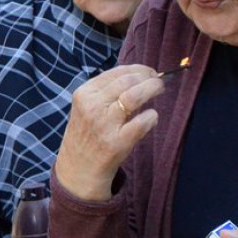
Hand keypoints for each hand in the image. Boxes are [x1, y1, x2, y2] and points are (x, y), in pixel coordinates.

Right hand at [54, 64, 164, 200]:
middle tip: (158, 82)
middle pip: (128, 81)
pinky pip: (142, 122)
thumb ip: (107, 91)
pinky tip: (152, 117)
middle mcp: (92, 106)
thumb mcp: (87, 107)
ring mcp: (104, 124)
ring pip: (135, 96)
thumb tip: (139, 74)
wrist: (78, 169)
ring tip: (159, 90)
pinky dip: (152, 116)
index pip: (117, 72)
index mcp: (84, 94)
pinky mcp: (117, 142)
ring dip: (153, 89)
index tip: (150, 72)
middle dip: (149, 77)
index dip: (139, 69)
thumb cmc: (88, 135)